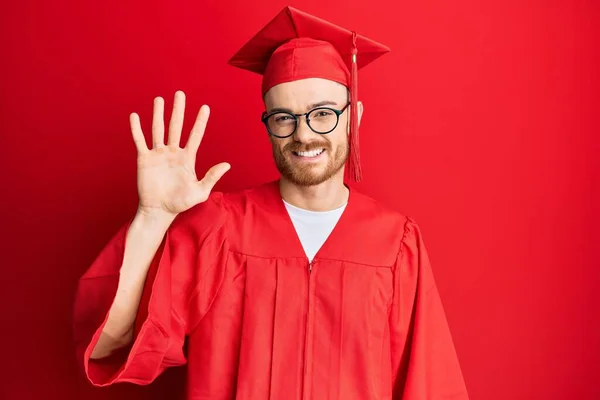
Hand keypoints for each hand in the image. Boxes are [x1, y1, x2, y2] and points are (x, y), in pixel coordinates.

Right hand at [131, 90, 229, 217]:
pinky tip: (135, 116)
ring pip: (158, 129)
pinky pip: (140, 141)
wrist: (159, 211)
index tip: (205, 107)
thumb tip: (227, 164)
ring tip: (159, 99)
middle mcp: (173, 152)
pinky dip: (137, 129)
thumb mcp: (200, 191)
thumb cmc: (180, 203)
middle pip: (176, 126)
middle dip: (178, 110)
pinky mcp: (144, 159)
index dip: (200, 121)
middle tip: (180, 93)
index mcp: (187, 158)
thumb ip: (212, 177)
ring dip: (158, 114)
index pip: (195, 135)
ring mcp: (158, 154)